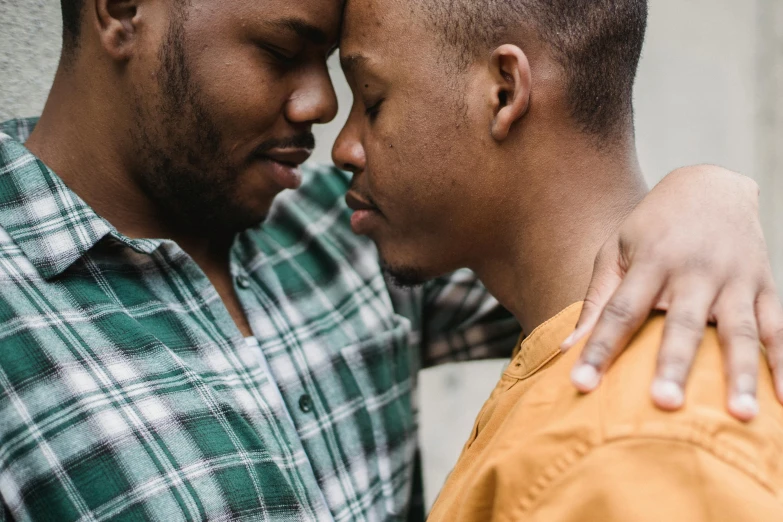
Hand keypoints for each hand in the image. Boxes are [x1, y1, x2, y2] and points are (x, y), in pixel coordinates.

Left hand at [561, 165, 782, 420]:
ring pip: (739, 331)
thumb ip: (597, 301)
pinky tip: (780, 399)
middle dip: (674, 363)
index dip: (599, 348)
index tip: (580, 383)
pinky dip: (781, 362)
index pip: (620, 311)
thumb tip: (565, 349)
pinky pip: (777, 328)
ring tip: (741, 416)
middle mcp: (694, 271)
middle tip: (665, 403)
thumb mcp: (616, 251)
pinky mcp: (764, 284)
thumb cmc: (652, 227)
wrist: (711, 185)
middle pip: (683, 323)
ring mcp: (734, 278)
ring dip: (741, 374)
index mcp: (651, 261)